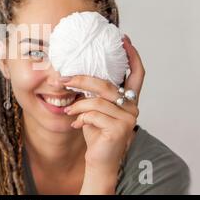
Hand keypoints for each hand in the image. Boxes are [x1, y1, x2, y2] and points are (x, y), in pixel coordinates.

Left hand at [62, 35, 144, 193]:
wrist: (99, 161)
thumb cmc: (96, 132)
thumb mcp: (94, 108)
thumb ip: (94, 93)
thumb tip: (75, 73)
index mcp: (128, 99)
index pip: (136, 73)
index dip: (132, 55)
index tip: (123, 38)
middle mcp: (132, 106)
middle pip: (106, 84)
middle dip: (81, 80)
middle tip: (63, 78)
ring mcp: (128, 118)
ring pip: (96, 100)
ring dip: (77, 105)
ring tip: (69, 111)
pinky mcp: (120, 129)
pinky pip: (93, 114)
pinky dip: (80, 117)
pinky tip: (77, 125)